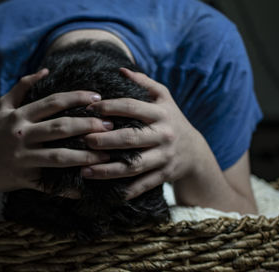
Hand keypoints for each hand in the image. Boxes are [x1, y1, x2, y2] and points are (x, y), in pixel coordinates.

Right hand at [0, 69, 111, 193]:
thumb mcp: (2, 108)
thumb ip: (21, 88)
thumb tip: (45, 71)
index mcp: (19, 116)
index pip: (53, 102)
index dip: (77, 98)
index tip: (98, 99)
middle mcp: (21, 135)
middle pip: (60, 127)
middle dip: (87, 125)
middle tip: (109, 125)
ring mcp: (23, 158)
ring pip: (58, 156)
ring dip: (84, 156)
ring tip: (106, 154)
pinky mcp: (24, 178)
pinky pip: (49, 184)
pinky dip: (68, 188)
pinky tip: (87, 187)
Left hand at [81, 68, 201, 199]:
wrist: (195, 152)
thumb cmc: (171, 120)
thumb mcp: (164, 98)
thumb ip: (144, 83)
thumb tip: (121, 70)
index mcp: (161, 114)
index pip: (131, 107)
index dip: (109, 107)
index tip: (88, 109)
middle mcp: (163, 135)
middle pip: (130, 138)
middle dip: (104, 140)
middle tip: (83, 140)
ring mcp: (164, 157)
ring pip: (133, 166)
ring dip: (107, 170)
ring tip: (84, 171)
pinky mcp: (164, 175)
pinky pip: (143, 185)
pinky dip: (126, 191)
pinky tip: (106, 194)